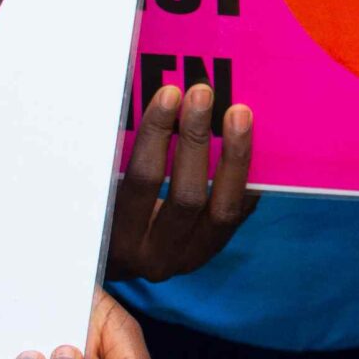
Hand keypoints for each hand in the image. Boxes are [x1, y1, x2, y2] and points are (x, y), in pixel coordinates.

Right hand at [105, 84, 256, 283]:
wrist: (121, 264)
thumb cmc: (108, 216)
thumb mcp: (104, 194)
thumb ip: (121, 159)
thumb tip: (156, 101)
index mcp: (122, 237)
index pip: (142, 181)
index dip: (156, 135)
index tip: (168, 94)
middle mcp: (157, 254)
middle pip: (187, 195)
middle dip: (196, 139)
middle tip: (203, 94)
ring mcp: (190, 257)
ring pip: (223, 209)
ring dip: (234, 156)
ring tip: (239, 114)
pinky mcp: (214, 251)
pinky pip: (240, 213)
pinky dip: (246, 177)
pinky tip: (254, 144)